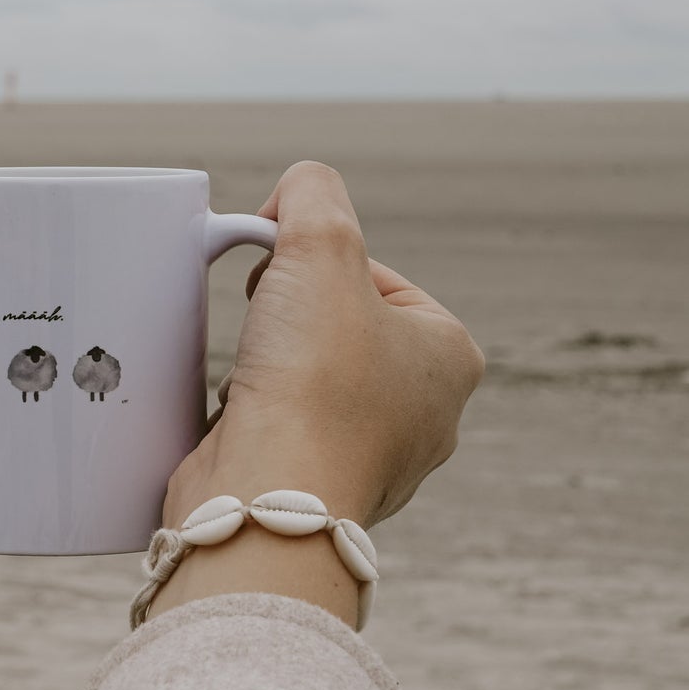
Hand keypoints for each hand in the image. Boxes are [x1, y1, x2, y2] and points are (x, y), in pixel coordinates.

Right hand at [163, 161, 484, 532]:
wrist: (265, 498)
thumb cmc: (310, 382)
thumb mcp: (319, 247)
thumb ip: (313, 194)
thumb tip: (294, 191)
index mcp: (450, 358)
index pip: (374, 276)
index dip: (312, 262)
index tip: (272, 274)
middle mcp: (424, 415)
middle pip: (340, 326)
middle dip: (288, 316)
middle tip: (260, 321)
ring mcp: (373, 460)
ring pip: (308, 380)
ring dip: (268, 367)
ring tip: (252, 376)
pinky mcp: (317, 491)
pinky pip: (282, 430)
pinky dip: (253, 416)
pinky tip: (239, 417)